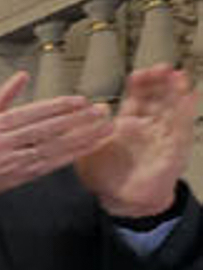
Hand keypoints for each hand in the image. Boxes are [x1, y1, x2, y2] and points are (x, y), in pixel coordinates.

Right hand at [0, 67, 115, 203]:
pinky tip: (87, 148)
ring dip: (81, 137)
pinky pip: (51, 164)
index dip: (59, 106)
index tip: (80, 101)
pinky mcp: (21, 175)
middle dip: (77, 120)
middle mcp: (5, 143)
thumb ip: (2, 96)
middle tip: (100, 111)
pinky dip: (72, 155)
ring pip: (54, 146)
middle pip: (48, 129)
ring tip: (102, 128)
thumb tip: (21, 76)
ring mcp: (14, 160)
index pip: (33, 113)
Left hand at [75, 62, 194, 223]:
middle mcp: (149, 127)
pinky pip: (181, 128)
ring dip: (176, 93)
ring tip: (177, 76)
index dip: (141, 84)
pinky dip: (184, 113)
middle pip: (158, 98)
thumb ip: (83, 132)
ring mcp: (163, 137)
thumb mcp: (88, 150)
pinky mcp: (173, 149)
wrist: (121, 201)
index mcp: (129, 123)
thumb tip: (81, 113)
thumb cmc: (106, 176)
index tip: (139, 73)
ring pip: (172, 109)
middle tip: (160, 68)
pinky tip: (189, 98)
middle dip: (160, 83)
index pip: (138, 98)